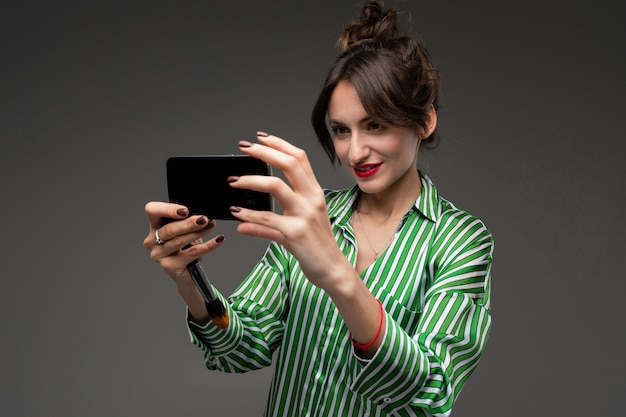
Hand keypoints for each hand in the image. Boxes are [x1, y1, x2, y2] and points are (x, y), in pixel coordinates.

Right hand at [143, 202, 224, 286]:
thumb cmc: (186, 248)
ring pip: (179, 241)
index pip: (152, 211)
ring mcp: (159, 254)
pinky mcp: (169, 266)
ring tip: (211, 226)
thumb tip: (202, 214)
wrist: (189, 274)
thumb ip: (187, 221)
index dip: (167, 210)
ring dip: (198, 232)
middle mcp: (152, 240)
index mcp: (154, 226)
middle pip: (168, 229)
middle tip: (204, 219)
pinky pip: (191, 253)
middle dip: (188, 223)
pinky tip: (218, 240)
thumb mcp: (186, 231)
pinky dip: (208, 246)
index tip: (185, 211)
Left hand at [228, 132, 350, 289]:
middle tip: (244, 148)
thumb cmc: (317, 246)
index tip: (261, 138)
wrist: (332, 270)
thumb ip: (269, 222)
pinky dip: (249, 214)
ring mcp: (304, 215)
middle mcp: (312, 199)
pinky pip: (267, 219)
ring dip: (250, 181)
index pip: (299, 158)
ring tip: (234, 181)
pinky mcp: (295, 233)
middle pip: (289, 164)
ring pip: (275, 186)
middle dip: (264, 152)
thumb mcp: (298, 226)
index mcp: (315, 193)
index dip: (279, 144)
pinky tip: (236, 212)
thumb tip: (242, 221)